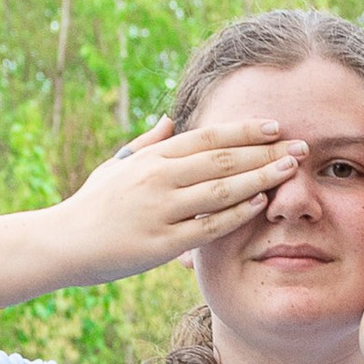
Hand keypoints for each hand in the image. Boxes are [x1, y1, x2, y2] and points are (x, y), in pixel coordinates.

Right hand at [45, 117, 306, 287]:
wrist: (63, 243)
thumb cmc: (93, 205)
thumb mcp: (117, 166)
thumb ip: (149, 143)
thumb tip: (172, 119)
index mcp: (152, 158)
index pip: (207, 138)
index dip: (244, 131)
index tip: (276, 126)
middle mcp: (157, 179)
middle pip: (221, 159)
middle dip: (264, 151)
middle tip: (300, 146)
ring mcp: (159, 210)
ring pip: (219, 189)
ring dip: (259, 177)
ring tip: (290, 170)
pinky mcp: (160, 244)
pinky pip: (206, 226)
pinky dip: (235, 214)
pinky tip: (260, 203)